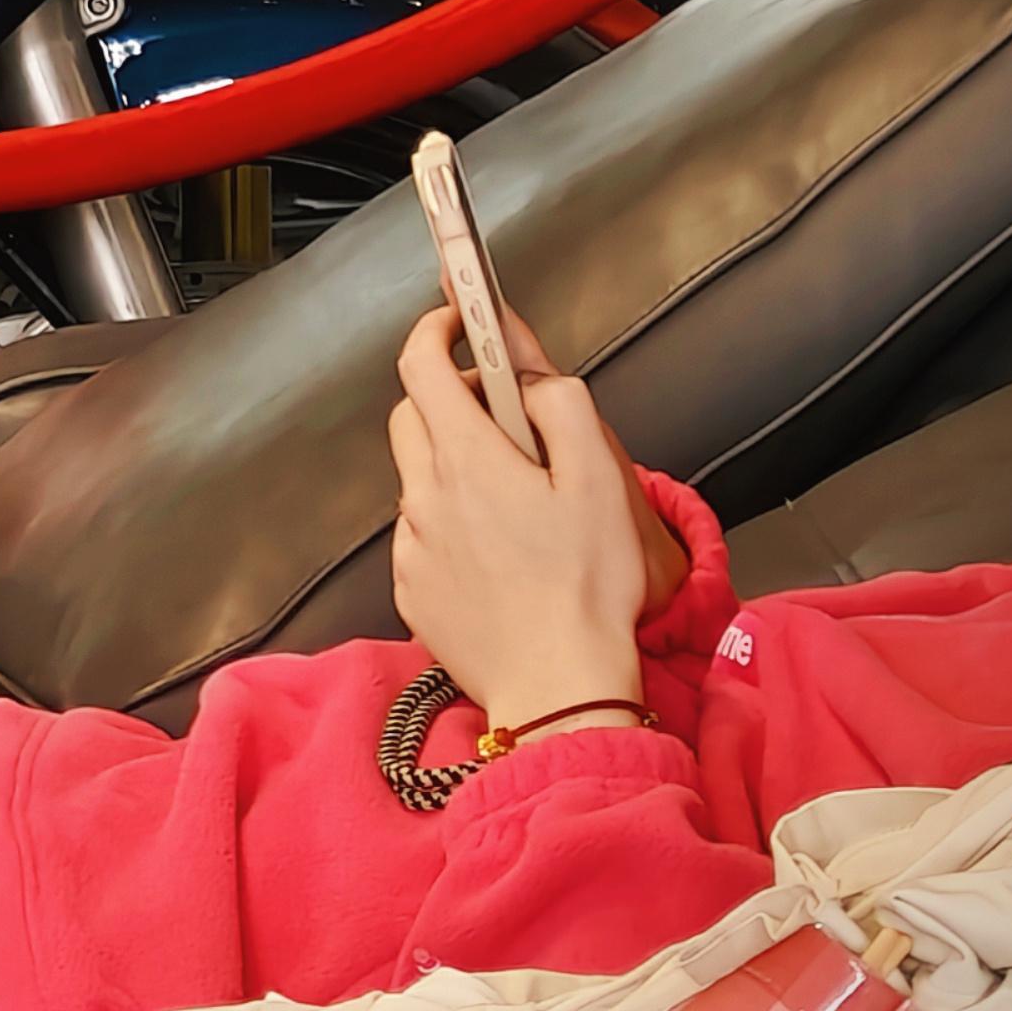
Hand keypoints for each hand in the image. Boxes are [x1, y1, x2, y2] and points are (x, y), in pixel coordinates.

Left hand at [388, 308, 650, 739]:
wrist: (560, 688)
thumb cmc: (588, 589)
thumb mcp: (599, 480)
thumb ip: (563, 408)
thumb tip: (531, 379)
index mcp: (466, 460)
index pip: (421, 365)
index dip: (436, 330)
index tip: (458, 322)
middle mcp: (424, 496)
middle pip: (411, 416)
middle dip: (447, 397)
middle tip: (500, 415)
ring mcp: (412, 546)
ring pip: (417, 476)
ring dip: (451, 465)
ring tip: (513, 499)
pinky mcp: (412, 589)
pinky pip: (419, 533)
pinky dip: (447, 522)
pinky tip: (497, 553)